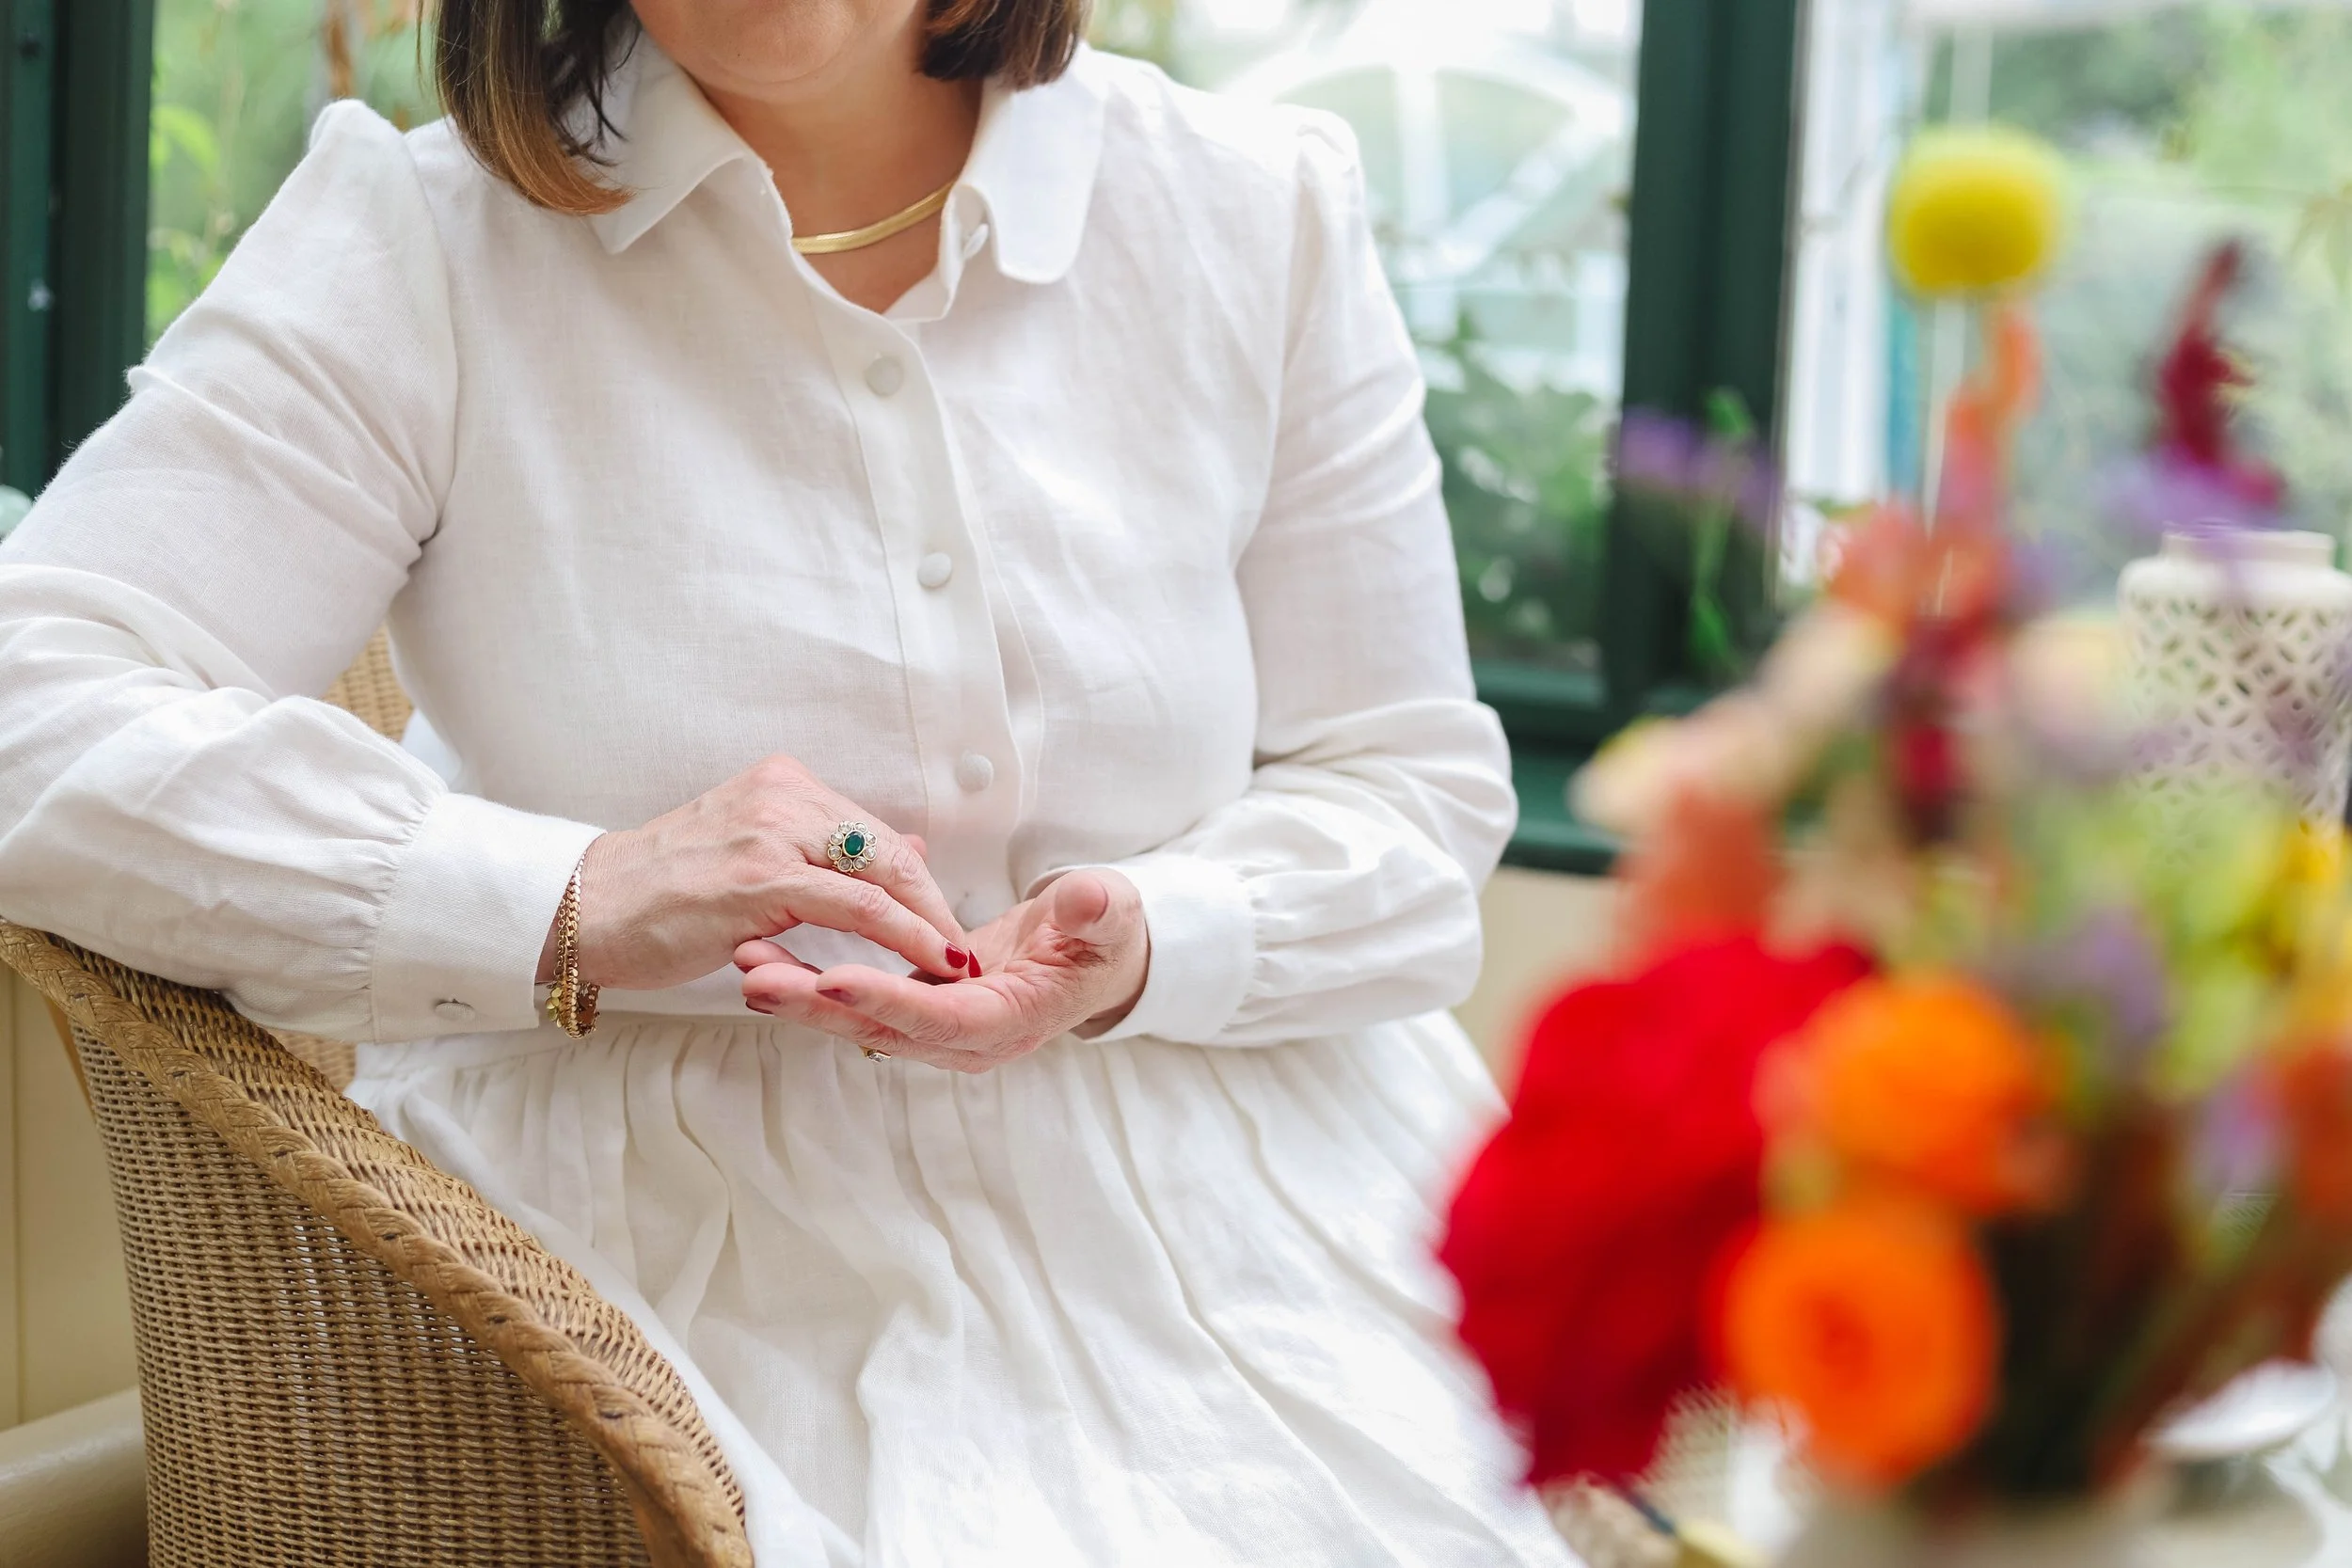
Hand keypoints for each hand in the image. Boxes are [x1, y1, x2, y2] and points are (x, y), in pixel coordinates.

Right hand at [539, 754, 970, 992]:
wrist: (588, 909)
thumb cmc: (664, 892)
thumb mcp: (753, 854)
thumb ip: (824, 850)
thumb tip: (907, 847)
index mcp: (781, 784)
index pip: (871, 832)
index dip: (917, 881)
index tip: (943, 920)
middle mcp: (781, 796)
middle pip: (887, 849)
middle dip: (933, 903)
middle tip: (963, 948)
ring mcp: (771, 833)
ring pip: (882, 875)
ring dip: (928, 924)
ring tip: (956, 962)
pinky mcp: (761, 880)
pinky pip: (857, 907)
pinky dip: (903, 936)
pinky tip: (928, 961)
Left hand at [734, 869, 1148, 1072]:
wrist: (1092, 956)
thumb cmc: (1103, 934)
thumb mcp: (1112, 917)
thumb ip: (1098, 912)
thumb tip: (1088, 900)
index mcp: (1011, 1019)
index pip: (942, 1017)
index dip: (888, 999)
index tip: (833, 975)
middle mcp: (966, 1038)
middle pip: (883, 1027)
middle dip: (818, 1004)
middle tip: (756, 975)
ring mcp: (937, 1027)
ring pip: (859, 1018)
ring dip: (800, 993)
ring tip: (744, 963)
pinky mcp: (917, 1007)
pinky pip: (857, 999)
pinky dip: (811, 980)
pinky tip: (765, 955)